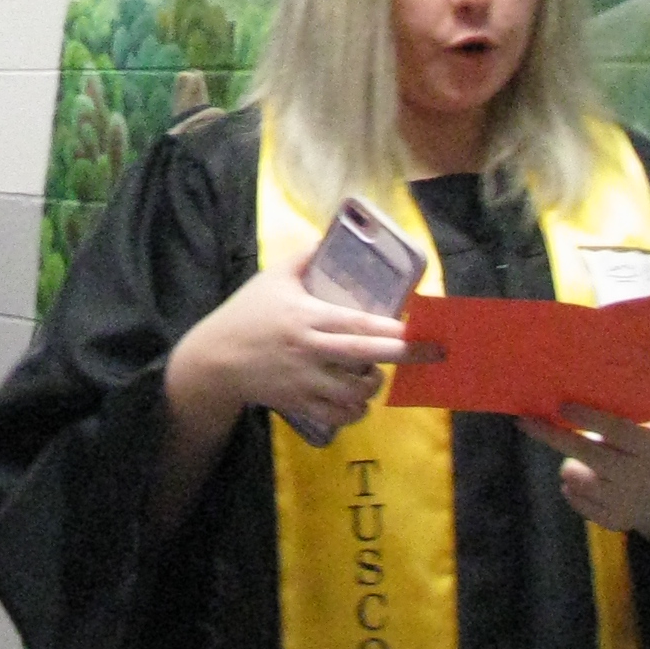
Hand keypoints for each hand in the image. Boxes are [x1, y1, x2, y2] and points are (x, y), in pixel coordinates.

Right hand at [167, 246, 417, 446]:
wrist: (215, 360)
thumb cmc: (247, 314)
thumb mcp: (272, 278)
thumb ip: (303, 256)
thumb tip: (331, 233)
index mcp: (306, 317)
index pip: (356, 323)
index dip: (390, 327)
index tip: (418, 326)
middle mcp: (309, 350)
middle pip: (364, 356)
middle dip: (404, 355)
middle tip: (434, 352)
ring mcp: (304, 381)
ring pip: (354, 392)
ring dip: (374, 385)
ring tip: (376, 375)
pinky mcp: (298, 403)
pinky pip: (336, 416)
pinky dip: (354, 412)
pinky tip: (358, 402)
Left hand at [524, 404, 649, 548]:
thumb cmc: (647, 452)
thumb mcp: (647, 430)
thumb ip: (619, 418)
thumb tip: (572, 395)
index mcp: (649, 446)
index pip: (616, 429)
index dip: (587, 417)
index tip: (561, 404)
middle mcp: (637, 475)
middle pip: (586, 453)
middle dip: (552, 435)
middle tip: (525, 420)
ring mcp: (624, 502)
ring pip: (573, 477)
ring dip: (570, 464)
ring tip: (585, 461)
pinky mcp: (612, 521)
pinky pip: (574, 498)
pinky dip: (573, 486)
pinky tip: (589, 480)